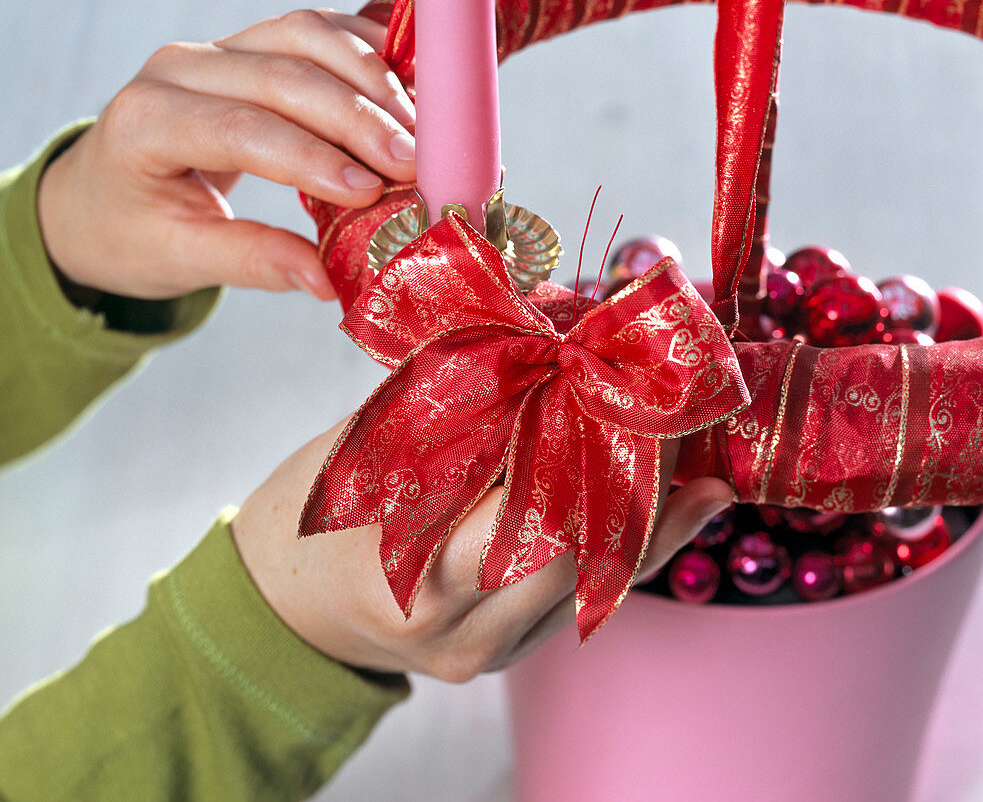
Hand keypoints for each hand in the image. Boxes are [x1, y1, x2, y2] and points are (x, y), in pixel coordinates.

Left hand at [37, 10, 415, 300]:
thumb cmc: (129, 233)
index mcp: (147, 122)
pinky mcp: (244, 45)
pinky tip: (400, 87)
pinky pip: (311, 30)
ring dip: (369, 78)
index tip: (372, 191)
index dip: (312, 157)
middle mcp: (177, 68)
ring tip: (416, 130)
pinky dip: (362, 51)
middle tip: (414, 163)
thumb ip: (251, 262)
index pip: (242, 127)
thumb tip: (326, 280)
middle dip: (358, 118)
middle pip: (283, 74)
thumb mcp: (179, 259)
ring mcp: (213, 49)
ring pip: (304, 35)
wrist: (98, 199)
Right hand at [231, 420, 732, 681]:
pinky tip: (688, 508)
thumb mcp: (368, 441)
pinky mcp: (505, 657)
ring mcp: (484, 649)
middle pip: (578, 542)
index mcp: (408, 557)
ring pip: (598, 580)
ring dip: (654, 514)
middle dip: (636, 470)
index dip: (585, 429)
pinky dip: (637, 550)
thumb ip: (454, 395)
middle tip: (674, 409)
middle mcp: (454, 620)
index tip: (619, 373)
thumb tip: (544, 325)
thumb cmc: (311, 510)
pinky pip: (587, 603)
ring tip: (699, 456)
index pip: (526, 489)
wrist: (283, 607)